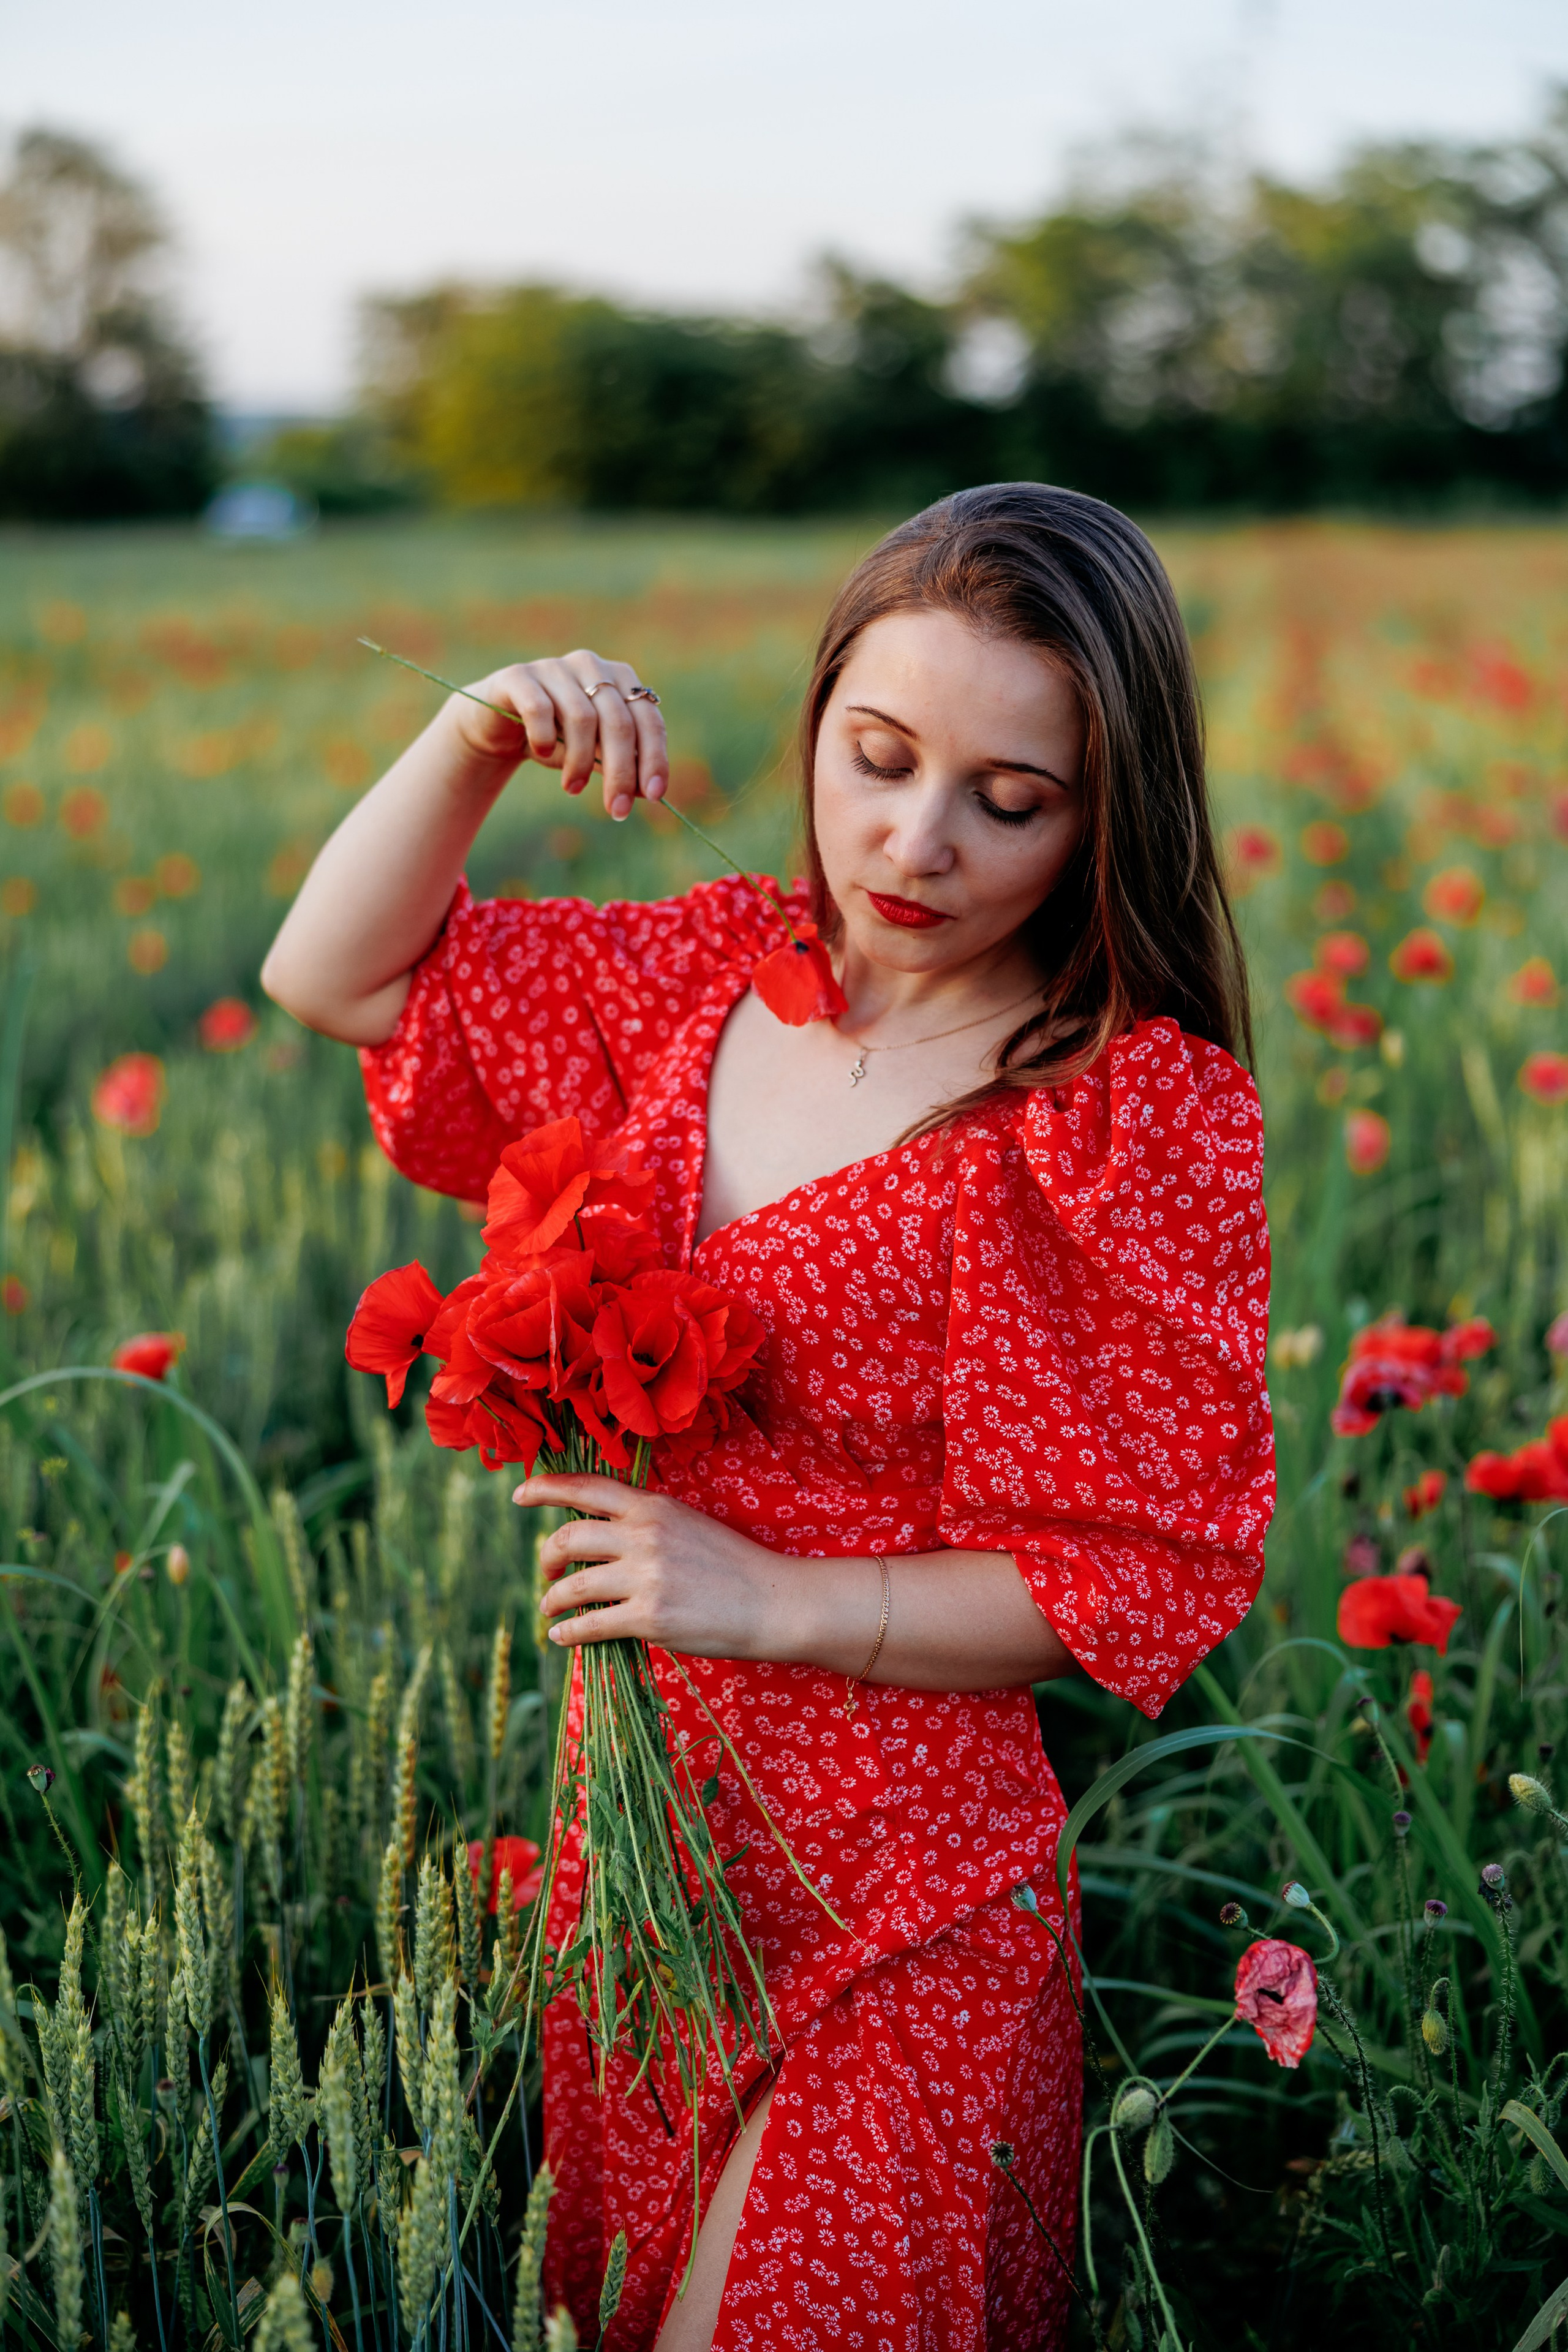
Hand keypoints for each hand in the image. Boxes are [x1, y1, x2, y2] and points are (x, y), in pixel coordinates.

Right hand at [451, 649, 667, 821]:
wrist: (498, 726)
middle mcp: (590, 665)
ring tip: (573, 789)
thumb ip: (620, 764)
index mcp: (619, 678)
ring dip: (580, 762)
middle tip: (616, 810)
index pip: (647, 719)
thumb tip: (650, 791)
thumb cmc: (555, 739)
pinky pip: (539, 708)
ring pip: (581, 717)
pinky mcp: (518, 676)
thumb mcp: (592, 754)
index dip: (654, 758)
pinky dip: (544, 737)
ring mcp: (554, 667)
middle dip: (620, 772)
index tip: (654, 796)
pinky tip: (543, 753)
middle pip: (618, 722)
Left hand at [520, 1474, 795, 1658]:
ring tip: (551, 1608)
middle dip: (547, 1557)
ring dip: (553, 1599)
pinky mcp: (650, 1617)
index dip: (546, 1488)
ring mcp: (646, 1576)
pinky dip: (568, 1631)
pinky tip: (562, 1635)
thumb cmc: (731, 1565)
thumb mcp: (687, 1524)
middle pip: (568, 1538)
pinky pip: (591, 1623)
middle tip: (547, 1571)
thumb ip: (644, 1523)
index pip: (587, 1487)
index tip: (519, 1494)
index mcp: (653, 1506)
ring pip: (573, 1584)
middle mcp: (645, 1535)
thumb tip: (598, 1536)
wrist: (771, 1601)